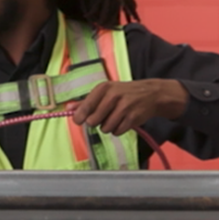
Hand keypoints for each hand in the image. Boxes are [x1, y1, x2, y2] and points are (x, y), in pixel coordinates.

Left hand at [71, 79, 188, 135]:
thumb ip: (86, 101)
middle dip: (96, 122)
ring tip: (115, 118)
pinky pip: (117, 132)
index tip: (79, 120)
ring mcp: (124, 107)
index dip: (79, 117)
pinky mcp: (132, 118)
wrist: (151, 94)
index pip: (85, 107)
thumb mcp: (105, 92)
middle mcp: (113, 96)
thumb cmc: (123, 93)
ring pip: (105, 128)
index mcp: (103, 88)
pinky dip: (118, 130)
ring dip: (108, 127)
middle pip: (93, 121)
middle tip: (103, 116)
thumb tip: (68, 109)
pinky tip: (123, 121)